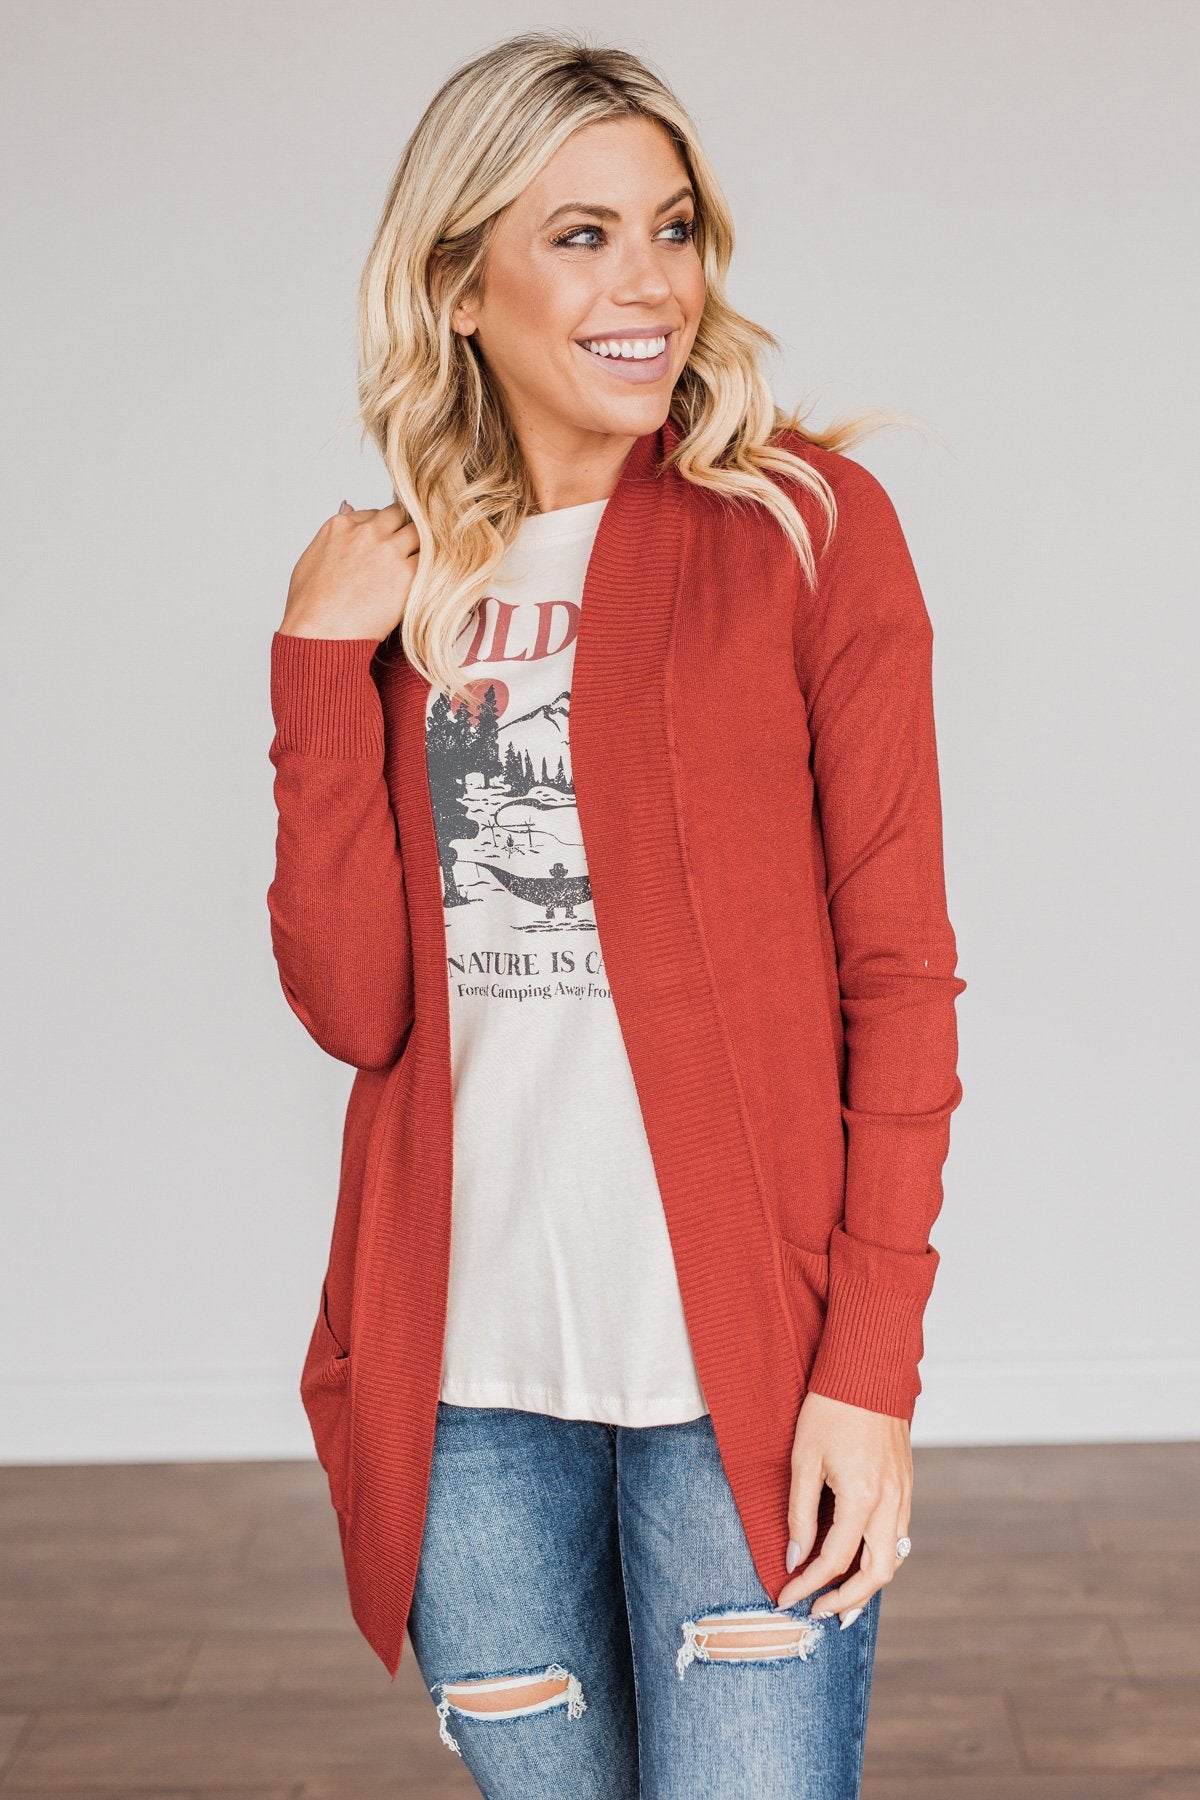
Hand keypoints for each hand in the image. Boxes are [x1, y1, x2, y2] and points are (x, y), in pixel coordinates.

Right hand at [278, 500, 419, 641]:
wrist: (319, 633)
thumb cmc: (309, 606)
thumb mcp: (311, 559)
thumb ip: (335, 534)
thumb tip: (347, 508)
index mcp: (341, 526)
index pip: (374, 514)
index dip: (382, 531)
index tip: (384, 545)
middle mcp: (366, 533)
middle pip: (399, 515)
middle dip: (404, 529)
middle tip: (406, 550)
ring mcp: (388, 550)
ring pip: (419, 532)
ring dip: (420, 546)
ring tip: (419, 564)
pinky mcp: (406, 573)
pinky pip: (430, 558)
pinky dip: (431, 566)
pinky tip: (428, 578)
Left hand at [775, 1390, 911, 1625]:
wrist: (867, 1370)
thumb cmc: (830, 1408)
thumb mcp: (803, 1460)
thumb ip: (800, 1514)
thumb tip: (793, 1557)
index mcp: (862, 1498)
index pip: (833, 1561)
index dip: (806, 1585)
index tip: (785, 1596)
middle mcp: (890, 1502)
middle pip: (876, 1574)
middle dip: (847, 1601)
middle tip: (818, 1612)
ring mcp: (903, 1493)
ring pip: (893, 1557)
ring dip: (868, 1584)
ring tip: (840, 1599)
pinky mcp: (906, 1483)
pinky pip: (899, 1534)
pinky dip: (879, 1556)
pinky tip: (859, 1558)